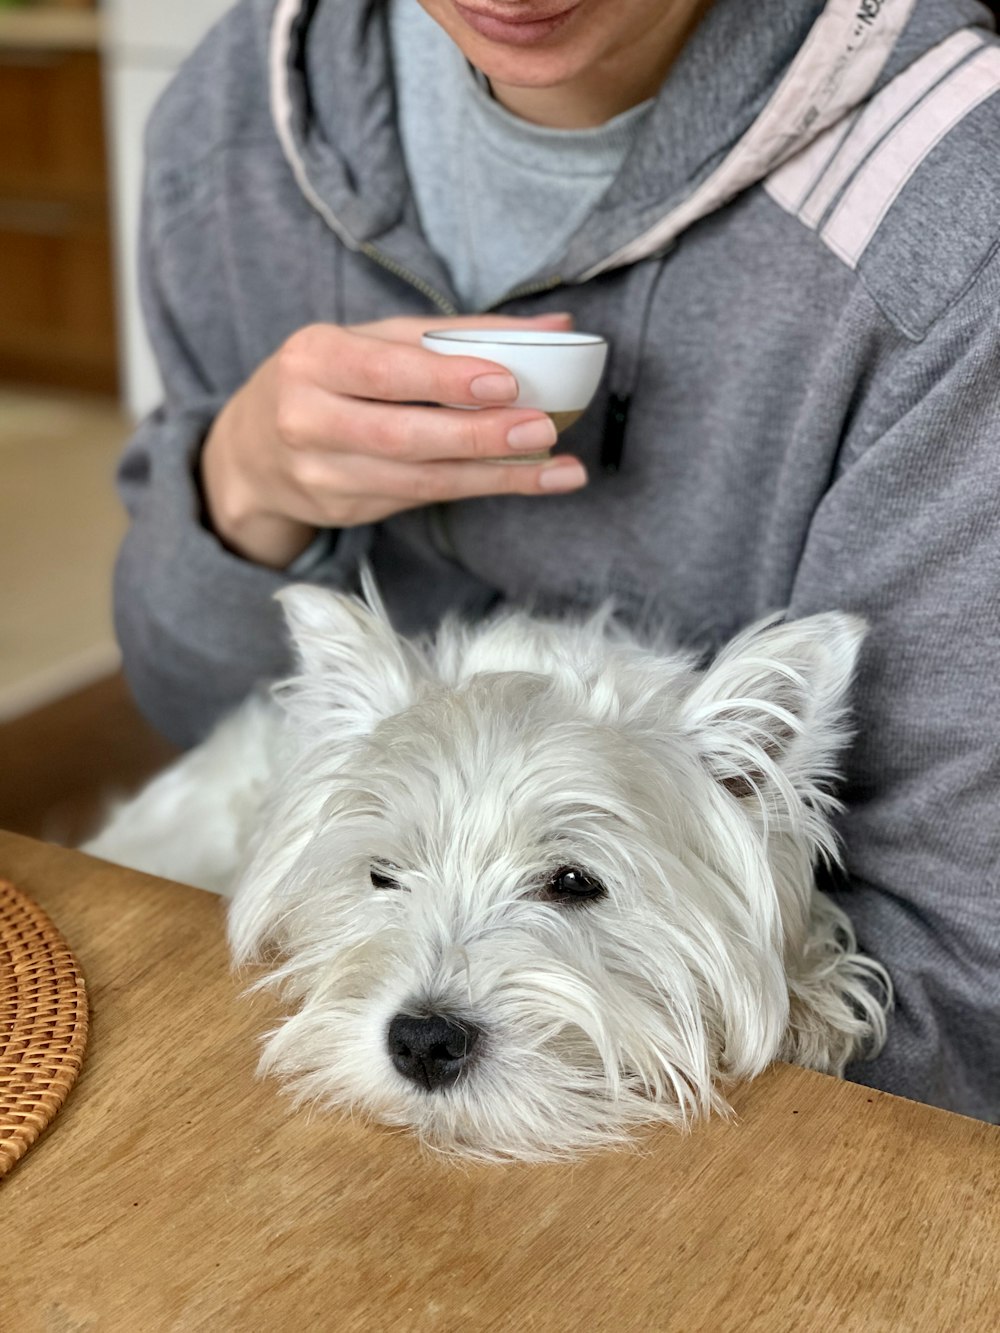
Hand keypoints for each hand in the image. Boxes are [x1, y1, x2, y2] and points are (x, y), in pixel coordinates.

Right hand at [200, 313, 588, 567]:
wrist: (251, 453)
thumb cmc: (327, 380)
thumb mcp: (374, 341)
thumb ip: (458, 335)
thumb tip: (555, 326)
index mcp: (313, 359)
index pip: (384, 372)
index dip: (446, 379)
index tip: (507, 381)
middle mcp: (307, 419)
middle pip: (403, 435)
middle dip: (478, 435)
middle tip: (542, 429)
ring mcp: (322, 475)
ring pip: (419, 480)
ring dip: (494, 475)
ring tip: (555, 468)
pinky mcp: (343, 510)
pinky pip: (420, 499)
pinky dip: (476, 488)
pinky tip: (523, 480)